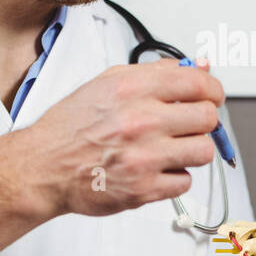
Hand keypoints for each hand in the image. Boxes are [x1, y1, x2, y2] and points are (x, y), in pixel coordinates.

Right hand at [18, 59, 224, 219]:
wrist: (43, 166)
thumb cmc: (71, 126)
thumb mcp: (108, 83)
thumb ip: (156, 72)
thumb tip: (197, 67)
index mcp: (133, 90)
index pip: (198, 84)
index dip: (212, 90)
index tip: (211, 97)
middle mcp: (140, 121)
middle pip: (207, 117)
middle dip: (202, 121)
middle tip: (189, 125)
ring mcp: (144, 157)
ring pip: (203, 151)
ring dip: (192, 150)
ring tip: (172, 148)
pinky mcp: (143, 189)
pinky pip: (185, 182)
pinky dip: (175, 177)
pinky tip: (156, 169)